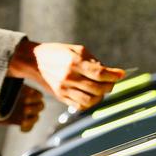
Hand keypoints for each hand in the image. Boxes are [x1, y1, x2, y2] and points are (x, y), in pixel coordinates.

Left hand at [0, 85, 43, 131]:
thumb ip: (3, 81)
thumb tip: (7, 73)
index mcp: (21, 89)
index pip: (37, 94)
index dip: (35, 96)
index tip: (27, 96)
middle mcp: (23, 100)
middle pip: (40, 105)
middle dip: (35, 107)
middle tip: (25, 109)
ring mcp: (21, 111)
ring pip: (36, 116)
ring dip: (33, 118)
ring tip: (24, 119)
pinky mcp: (17, 121)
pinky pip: (28, 127)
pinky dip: (28, 128)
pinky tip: (21, 128)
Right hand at [8, 40, 125, 110]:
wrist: (33, 61)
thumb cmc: (58, 53)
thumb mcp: (76, 50)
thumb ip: (94, 61)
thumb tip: (112, 72)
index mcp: (73, 62)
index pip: (99, 73)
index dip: (113, 75)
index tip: (121, 74)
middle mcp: (68, 77)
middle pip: (97, 88)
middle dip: (109, 86)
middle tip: (112, 81)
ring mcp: (64, 89)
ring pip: (90, 100)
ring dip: (101, 96)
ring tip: (102, 89)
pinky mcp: (60, 97)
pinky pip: (80, 105)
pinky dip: (90, 103)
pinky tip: (92, 95)